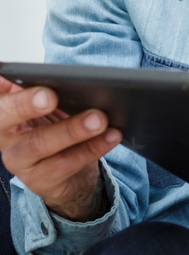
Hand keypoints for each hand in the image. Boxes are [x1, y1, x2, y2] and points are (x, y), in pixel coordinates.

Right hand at [0, 76, 121, 220]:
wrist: (65, 176)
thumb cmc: (54, 131)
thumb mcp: (47, 109)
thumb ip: (43, 89)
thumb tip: (59, 73)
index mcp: (5, 112)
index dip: (3, 88)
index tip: (15, 77)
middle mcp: (4, 136)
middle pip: (5, 118)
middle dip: (25, 105)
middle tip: (50, 96)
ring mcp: (19, 161)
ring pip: (41, 144)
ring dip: (73, 129)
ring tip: (99, 118)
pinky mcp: (40, 181)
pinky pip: (67, 164)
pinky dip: (93, 148)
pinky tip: (111, 136)